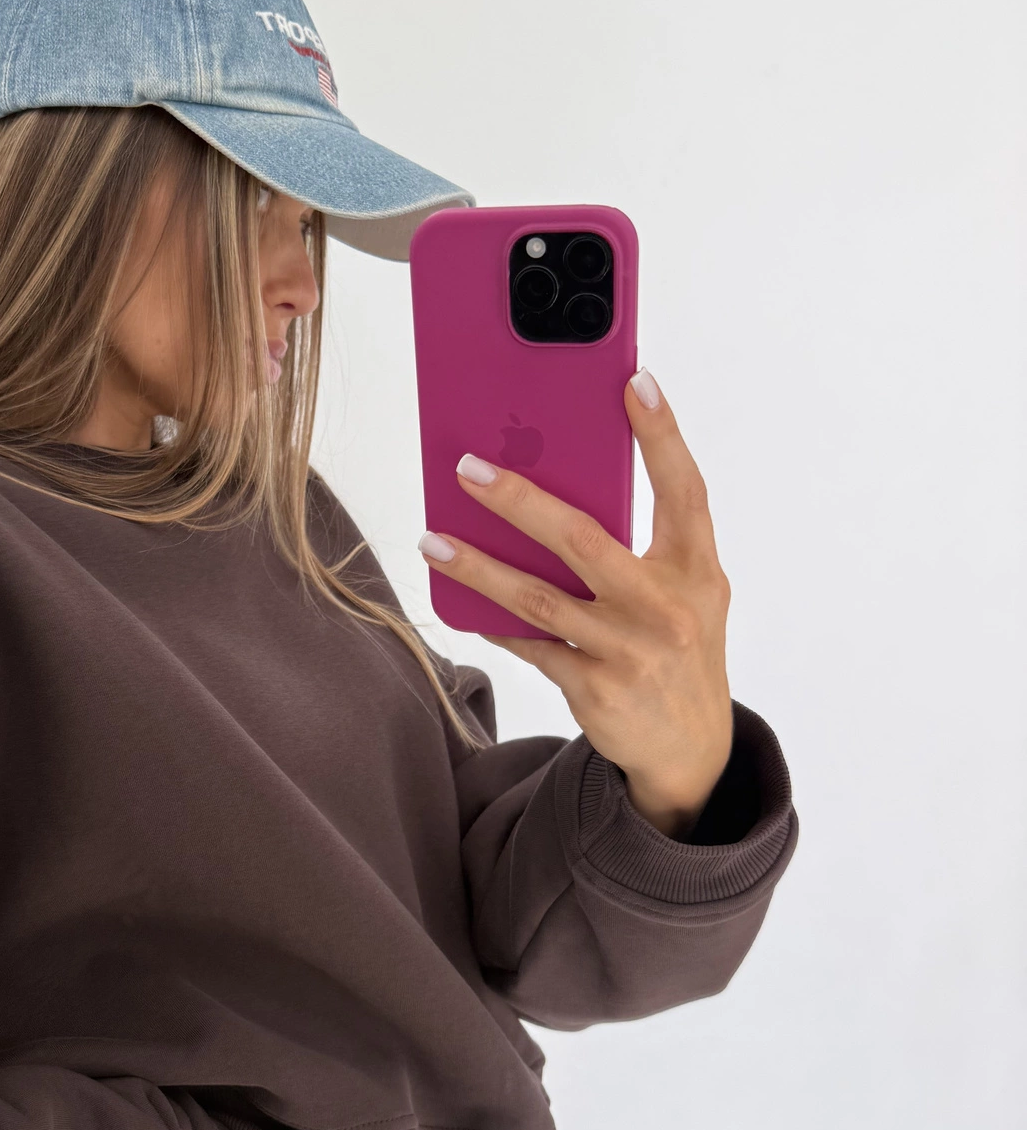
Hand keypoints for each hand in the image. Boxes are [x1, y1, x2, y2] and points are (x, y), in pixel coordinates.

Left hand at [419, 369, 731, 837]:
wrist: (692, 749)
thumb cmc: (678, 646)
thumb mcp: (686, 591)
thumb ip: (644, 543)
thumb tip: (561, 487)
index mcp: (696, 567)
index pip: (683, 489)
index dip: (661, 435)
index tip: (633, 381)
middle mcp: (666, 607)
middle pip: (583, 540)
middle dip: (519, 500)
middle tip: (468, 468)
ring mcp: (630, 651)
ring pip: (538, 598)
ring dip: (478, 567)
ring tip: (433, 540)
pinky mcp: (597, 690)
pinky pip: (532, 645)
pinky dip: (494, 621)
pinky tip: (463, 600)